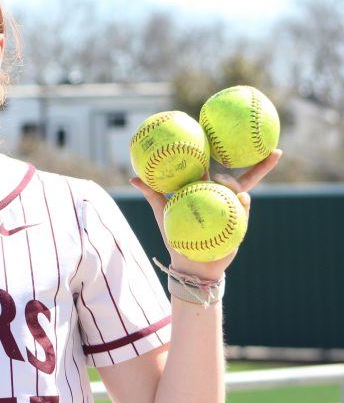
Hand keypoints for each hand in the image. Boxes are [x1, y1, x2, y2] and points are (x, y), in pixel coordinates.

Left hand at [130, 149, 281, 279]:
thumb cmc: (174, 235)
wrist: (189, 263)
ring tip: (232, 186)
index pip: (212, 166)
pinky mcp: (239, 225)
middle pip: (239, 177)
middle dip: (259, 166)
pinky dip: (243, 204)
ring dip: (239, 185)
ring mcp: (231, 210)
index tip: (228, 139)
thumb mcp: (161, 212)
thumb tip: (133, 178)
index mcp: (202, 188)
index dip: (220, 153)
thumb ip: (151, 193)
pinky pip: (244, 212)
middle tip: (268, 153)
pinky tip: (242, 200)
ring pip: (242, 192)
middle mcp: (219, 196)